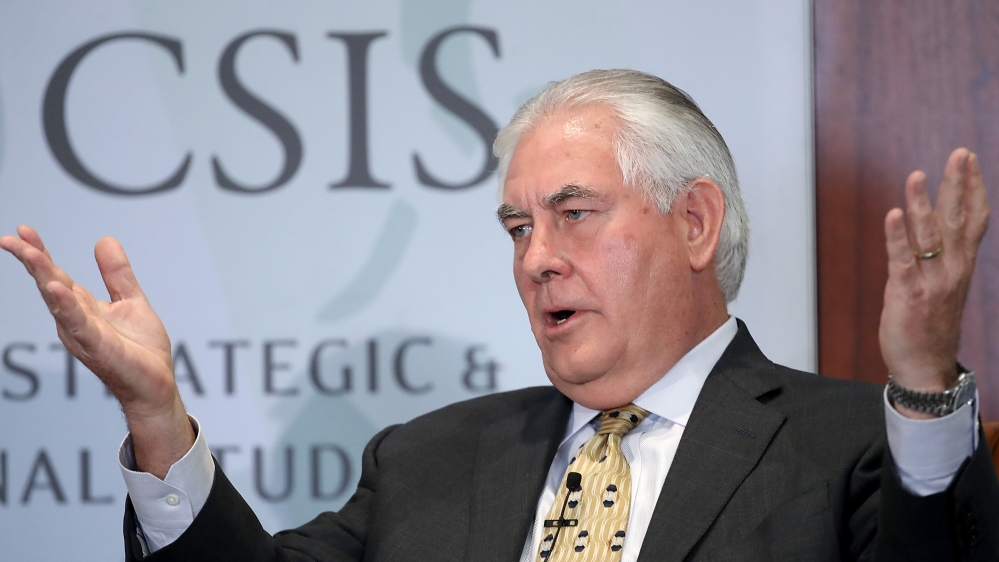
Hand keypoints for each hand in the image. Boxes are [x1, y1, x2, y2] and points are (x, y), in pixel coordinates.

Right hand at [0, 225, 193, 476]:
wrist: (156, 385)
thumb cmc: (141, 350)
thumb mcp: (130, 301)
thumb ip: (117, 274)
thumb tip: (104, 239)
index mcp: (83, 308)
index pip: (56, 275)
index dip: (40, 253)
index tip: (22, 229)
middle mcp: (75, 320)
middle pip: (49, 284)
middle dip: (31, 260)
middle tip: (10, 238)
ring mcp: (83, 334)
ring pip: (57, 301)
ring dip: (43, 277)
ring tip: (30, 253)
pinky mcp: (97, 346)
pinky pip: (78, 323)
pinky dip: (66, 306)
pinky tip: (56, 289)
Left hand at [879, 148, 988, 417]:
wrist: (925, 366)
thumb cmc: (930, 323)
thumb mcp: (943, 283)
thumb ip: (939, 254)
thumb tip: (929, 222)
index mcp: (962, 264)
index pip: (974, 220)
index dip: (973, 188)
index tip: (970, 159)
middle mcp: (953, 269)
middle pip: (957, 220)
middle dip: (958, 185)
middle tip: (959, 153)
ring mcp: (932, 281)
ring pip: (929, 236)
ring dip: (922, 204)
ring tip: (916, 176)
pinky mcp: (909, 294)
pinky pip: (902, 260)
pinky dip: (896, 236)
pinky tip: (893, 214)